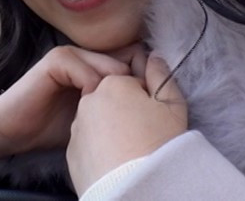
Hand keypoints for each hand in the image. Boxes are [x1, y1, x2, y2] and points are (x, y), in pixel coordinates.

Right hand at [0, 44, 145, 163]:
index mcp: (97, 63)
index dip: (145, 80)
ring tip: (108, 117)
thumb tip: (151, 107)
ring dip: (115, 94)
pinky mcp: (57, 60)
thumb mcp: (92, 116)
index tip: (148, 106)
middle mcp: (87, 54)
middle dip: (135, 87)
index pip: (136, 59)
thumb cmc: (51, 126)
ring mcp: (71, 54)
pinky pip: (89, 74)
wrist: (13, 129)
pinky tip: (86, 112)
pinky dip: (92, 93)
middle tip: (131, 113)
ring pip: (113, 68)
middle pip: (131, 59)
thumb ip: (115, 105)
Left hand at [67, 55, 187, 194]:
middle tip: (143, 135)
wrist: (137, 187)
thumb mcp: (171, 105)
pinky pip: (89, 146)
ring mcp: (77, 128)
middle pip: (111, 101)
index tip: (154, 118)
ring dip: (111, 132)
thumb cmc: (159, 143)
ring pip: (98, 123)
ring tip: (129, 152)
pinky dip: (100, 151)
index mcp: (112, 84)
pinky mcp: (72, 153)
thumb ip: (161, 75)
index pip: (131, 85)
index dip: (146, 101)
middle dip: (125, 113)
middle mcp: (89, 101)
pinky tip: (115, 163)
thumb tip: (152, 57)